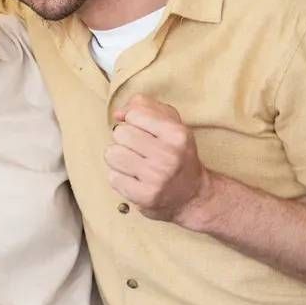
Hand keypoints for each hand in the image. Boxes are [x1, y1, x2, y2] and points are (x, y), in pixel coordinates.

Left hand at [105, 96, 215, 226]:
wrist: (193, 194)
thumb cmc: (178, 154)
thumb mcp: (172, 123)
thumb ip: (146, 108)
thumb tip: (118, 113)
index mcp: (177, 134)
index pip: (134, 114)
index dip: (134, 121)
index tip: (144, 131)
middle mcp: (169, 155)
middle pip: (120, 133)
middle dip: (125, 140)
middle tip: (138, 149)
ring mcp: (157, 178)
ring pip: (112, 154)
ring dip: (118, 158)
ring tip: (134, 164)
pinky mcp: (145, 196)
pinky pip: (113, 177)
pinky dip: (120, 177)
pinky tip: (134, 179)